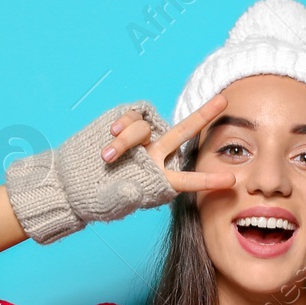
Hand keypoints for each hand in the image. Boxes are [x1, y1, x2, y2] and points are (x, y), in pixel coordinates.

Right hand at [99, 92, 237, 194]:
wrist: (74, 182)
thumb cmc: (97, 199)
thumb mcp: (110, 204)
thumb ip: (123, 198)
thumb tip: (132, 192)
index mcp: (159, 180)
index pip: (187, 179)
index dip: (208, 181)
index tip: (231, 181)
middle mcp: (155, 156)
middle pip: (183, 133)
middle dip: (203, 115)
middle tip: (224, 100)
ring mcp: (140, 139)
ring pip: (145, 128)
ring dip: (126, 140)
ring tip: (107, 157)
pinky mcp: (122, 125)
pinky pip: (130, 117)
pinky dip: (122, 124)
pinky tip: (110, 133)